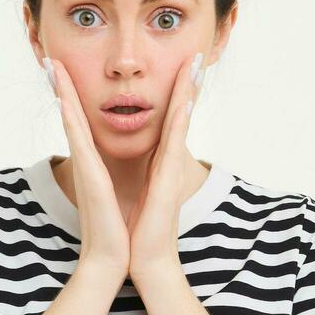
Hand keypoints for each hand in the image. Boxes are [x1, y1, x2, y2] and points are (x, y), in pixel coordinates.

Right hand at [47, 58, 131, 280]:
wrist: (114, 260)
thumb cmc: (118, 231)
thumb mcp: (121, 195)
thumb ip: (112, 180)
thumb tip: (112, 173)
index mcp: (95, 165)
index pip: (83, 122)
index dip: (74, 97)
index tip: (65, 73)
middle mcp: (86, 162)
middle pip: (71, 116)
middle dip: (62, 86)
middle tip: (50, 59)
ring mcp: (85, 168)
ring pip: (72, 121)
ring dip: (63, 92)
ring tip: (53, 66)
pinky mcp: (89, 177)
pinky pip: (80, 140)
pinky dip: (71, 118)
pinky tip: (64, 98)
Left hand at [128, 52, 203, 284]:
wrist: (141, 261)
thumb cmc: (133, 231)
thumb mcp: (127, 194)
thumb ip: (128, 175)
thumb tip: (118, 163)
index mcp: (156, 164)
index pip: (166, 120)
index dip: (172, 92)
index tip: (178, 67)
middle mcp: (167, 163)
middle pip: (178, 114)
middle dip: (186, 83)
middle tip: (196, 54)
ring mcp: (170, 171)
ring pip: (179, 122)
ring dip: (186, 91)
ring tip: (194, 64)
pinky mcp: (168, 182)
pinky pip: (173, 144)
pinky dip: (179, 120)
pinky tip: (184, 100)